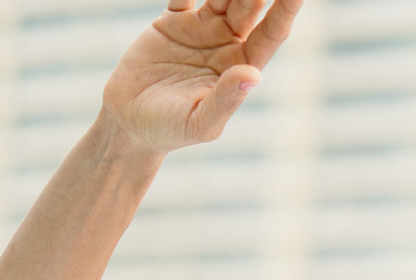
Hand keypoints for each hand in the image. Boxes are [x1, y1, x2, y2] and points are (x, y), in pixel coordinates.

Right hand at [102, 0, 302, 153]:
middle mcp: (227, 43)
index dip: (285, 10)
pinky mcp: (174, 19)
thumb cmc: (170, 130)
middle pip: (250, 5)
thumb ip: (226, 100)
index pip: (271, 34)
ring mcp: (202, 28)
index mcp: (241, 66)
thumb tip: (254, 75)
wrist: (129, 123)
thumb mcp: (200, 122)